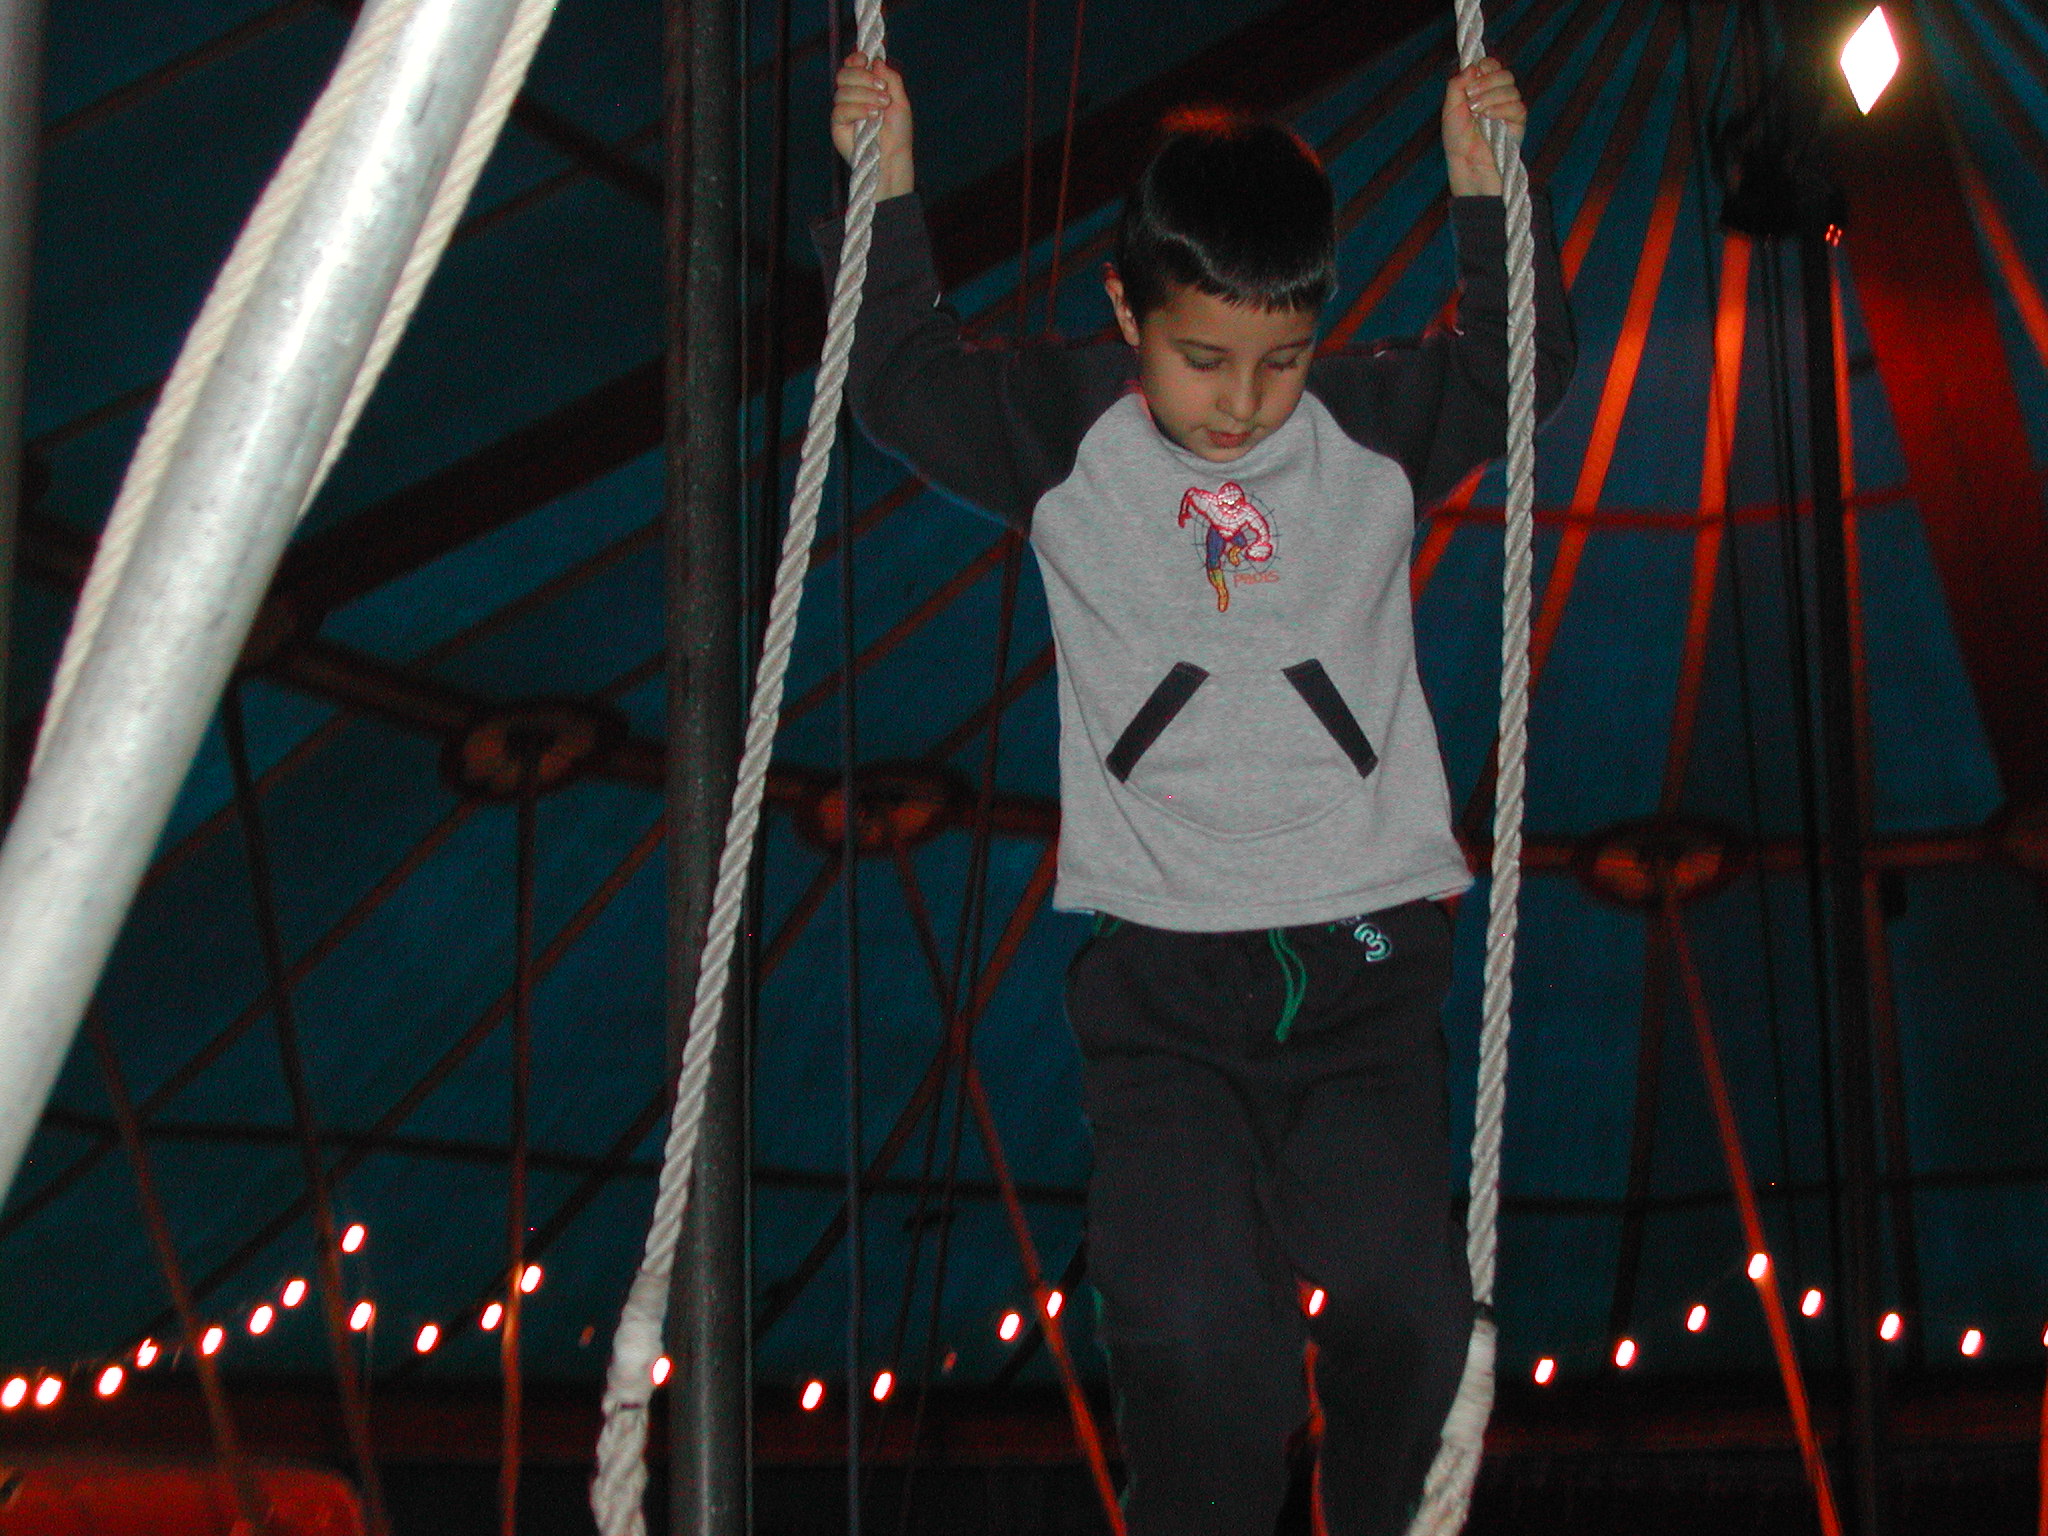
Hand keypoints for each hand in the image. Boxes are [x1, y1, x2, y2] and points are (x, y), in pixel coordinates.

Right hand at [832, 53, 915, 200]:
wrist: (893, 157)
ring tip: (882, 108)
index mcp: (865, 86)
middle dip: (863, 76)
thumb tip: (877, 60)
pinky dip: (858, 109)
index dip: (856, 58)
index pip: (852, 65)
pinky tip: (873, 116)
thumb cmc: (898, 132)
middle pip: (844, 73)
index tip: (866, 59)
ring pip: (843, 90)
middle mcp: (852, 95)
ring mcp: (844, 109)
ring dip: (865, 95)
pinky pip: (841, 109)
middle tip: (882, 89)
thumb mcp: (900, 100)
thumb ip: (891, 78)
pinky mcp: (838, 125)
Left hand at [1442, 57, 1525, 197]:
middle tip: (1471, 95)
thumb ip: (1457, 86)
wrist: (1466, 164)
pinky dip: (1502, 108)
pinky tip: (1488, 116)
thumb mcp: (1450, 110)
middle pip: (1505, 74)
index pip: (1492, 66)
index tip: (1478, 70)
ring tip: (1476, 111)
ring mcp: (1509, 109)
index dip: (1488, 64)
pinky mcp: (1517, 123)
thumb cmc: (1457, 140)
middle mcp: (1498, 96)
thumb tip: (1472, 66)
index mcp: (1482, 89)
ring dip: (1491, 96)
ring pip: (1511, 89)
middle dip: (1487, 81)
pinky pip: (1517, 107)